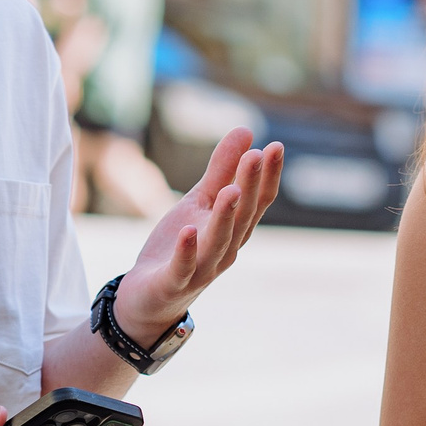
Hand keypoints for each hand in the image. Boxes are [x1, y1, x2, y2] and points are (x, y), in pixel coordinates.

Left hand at [113, 127, 284, 344]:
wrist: (149, 296)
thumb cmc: (181, 244)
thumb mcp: (200, 201)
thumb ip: (221, 169)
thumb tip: (247, 129)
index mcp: (236, 229)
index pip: (258, 201)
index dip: (268, 175)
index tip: (275, 146)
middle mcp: (227, 249)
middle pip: (242, 217)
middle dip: (250, 186)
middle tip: (258, 154)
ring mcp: (202, 268)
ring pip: (218, 241)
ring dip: (225, 216)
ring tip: (231, 189)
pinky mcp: (174, 282)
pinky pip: (183, 267)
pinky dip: (187, 250)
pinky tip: (188, 230)